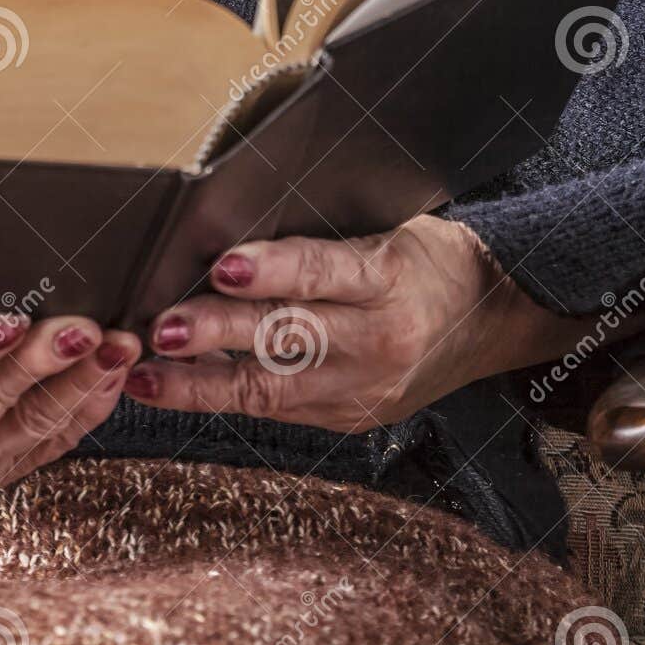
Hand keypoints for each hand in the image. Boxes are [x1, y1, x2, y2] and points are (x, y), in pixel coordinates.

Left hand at [122, 219, 597, 434]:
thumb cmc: (430, 258)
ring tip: (148, 374)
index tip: (222, 264)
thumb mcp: (390, 228)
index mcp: (391, 278)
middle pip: (288, 336)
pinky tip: (177, 388)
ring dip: (202, 383)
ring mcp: (364, 387)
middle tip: (161, 327)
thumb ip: (322, 239)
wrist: (496, 319)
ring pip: (272, 389)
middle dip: (217, 333)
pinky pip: (279, 409)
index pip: (323, 271)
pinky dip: (224, 398)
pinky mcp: (350, 416)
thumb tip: (232, 232)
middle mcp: (378, 340)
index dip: (272, 268)